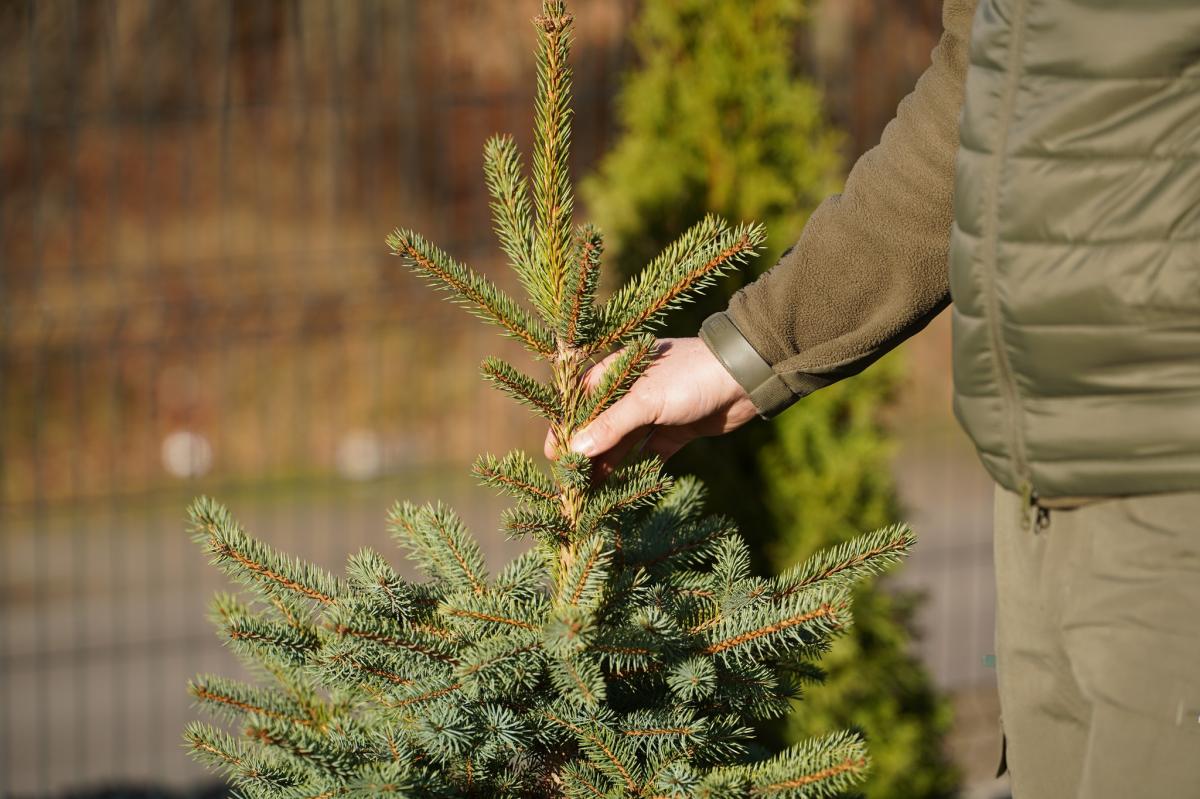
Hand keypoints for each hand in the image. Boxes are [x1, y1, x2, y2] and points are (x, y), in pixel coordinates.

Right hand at [543, 337, 759, 479]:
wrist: (747, 378)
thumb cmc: (691, 377)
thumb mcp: (646, 400)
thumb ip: (611, 425)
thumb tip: (575, 450)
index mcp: (618, 372)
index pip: (581, 401)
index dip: (566, 427)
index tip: (554, 455)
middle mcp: (632, 391)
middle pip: (601, 426)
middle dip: (586, 453)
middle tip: (570, 483)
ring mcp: (654, 412)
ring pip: (623, 444)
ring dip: (608, 466)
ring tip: (589, 493)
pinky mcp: (675, 431)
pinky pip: (648, 455)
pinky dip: (636, 472)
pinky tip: (621, 492)